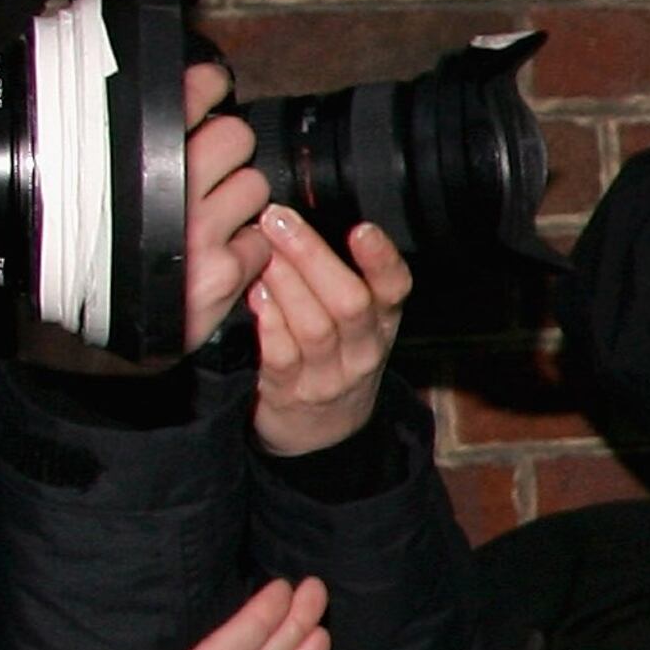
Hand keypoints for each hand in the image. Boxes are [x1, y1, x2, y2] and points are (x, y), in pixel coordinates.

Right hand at [18, 60, 272, 373]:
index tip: (210, 89)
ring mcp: (198, 234)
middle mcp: (164, 191)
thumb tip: (185, 92)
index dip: (205, 88)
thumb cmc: (88, 255)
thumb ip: (137, 142)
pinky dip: (247, 250)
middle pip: (235, 138)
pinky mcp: (222, 274)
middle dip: (227, 152)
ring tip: (209, 220)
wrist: (90, 333)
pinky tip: (218, 257)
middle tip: (207, 174)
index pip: (188, 96)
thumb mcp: (95, 186)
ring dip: (239, 202)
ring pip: (254, 187)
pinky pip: (261, 241)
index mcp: (126, 160)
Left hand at [249, 211, 411, 456]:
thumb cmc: (335, 358)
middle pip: (349, 302)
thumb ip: (341, 276)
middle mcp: (363, 349)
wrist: (323, 431)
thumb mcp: (359, 322)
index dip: (381, 259)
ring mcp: (329, 376)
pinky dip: (268, 321)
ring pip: (314, 326)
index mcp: (383, 322)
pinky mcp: (293, 393)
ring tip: (260, 248)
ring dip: (284, 282)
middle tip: (279, 219)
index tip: (361, 229)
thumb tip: (299, 218)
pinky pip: (282, 355)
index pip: (395, 288)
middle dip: (312, 256)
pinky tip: (254, 293)